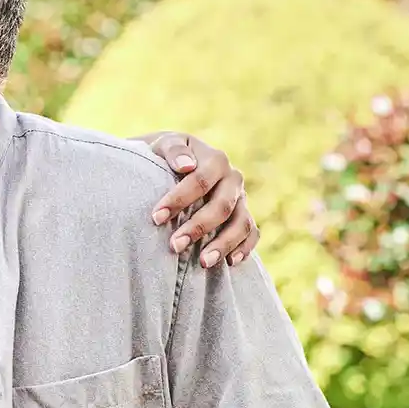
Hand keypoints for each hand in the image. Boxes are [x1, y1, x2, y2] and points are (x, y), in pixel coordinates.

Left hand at [141, 132, 261, 267]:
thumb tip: (185, 165)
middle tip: (174, 245)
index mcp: (215, 160)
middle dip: (198, 227)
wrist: (180, 162)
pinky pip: (252, 233)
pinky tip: (229, 262)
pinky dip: (245, 248)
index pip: (200, 181)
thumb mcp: (166, 144)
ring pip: (242, 223)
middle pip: (222, 206)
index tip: (156, 218)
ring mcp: (241, 199)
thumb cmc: (168, 156)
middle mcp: (233, 179)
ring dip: (223, 244)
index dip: (179, 200)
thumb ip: (174, 150)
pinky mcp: (244, 215)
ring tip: (203, 263)